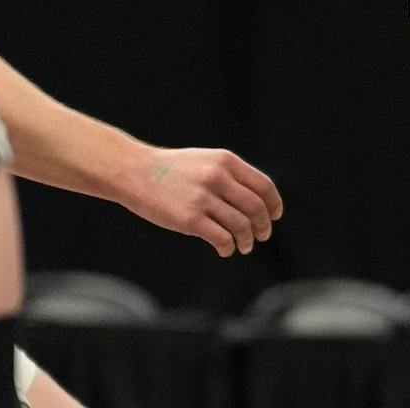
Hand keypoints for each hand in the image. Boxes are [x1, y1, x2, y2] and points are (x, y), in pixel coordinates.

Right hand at [121, 146, 284, 256]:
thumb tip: (257, 200)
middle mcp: (217, 177)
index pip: (263, 186)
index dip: (273, 204)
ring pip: (241, 226)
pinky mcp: (189, 219)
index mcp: (225, 161)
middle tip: (262, 236)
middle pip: (256, 208)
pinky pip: (221, 239)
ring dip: (247, 240)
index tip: (274, 216)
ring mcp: (203, 198)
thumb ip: (230, 175)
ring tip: (244, 246)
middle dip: (263, 226)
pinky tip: (225, 250)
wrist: (135, 172)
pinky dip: (228, 248)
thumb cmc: (171, 170)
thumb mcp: (205, 160)